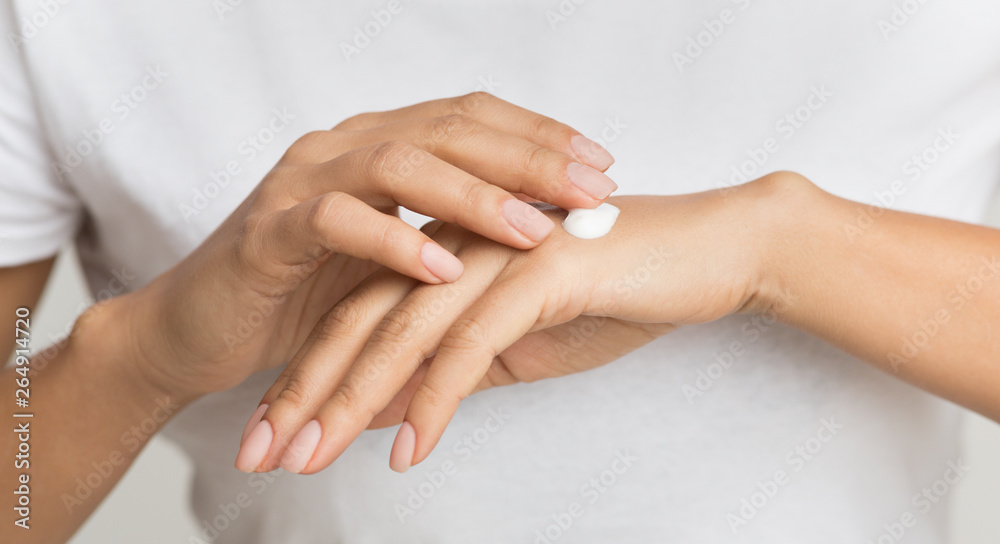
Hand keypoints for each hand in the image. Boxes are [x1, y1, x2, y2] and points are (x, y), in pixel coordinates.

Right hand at [115, 93, 618, 402]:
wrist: (200, 328)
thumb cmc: (305, 296)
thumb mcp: (394, 261)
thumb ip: (450, 236)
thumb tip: (544, 233)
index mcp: (377, 145)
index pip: (471, 118)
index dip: (540, 136)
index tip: (602, 165)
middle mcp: (342, 146)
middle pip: (448, 129)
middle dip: (528, 158)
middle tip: (592, 189)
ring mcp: (302, 182)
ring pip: (398, 163)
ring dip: (473, 196)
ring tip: (534, 229)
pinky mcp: (269, 231)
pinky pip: (336, 221)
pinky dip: (395, 243)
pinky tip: (445, 269)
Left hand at [241, 177, 789, 473]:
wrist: (708, 254)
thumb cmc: (618, 294)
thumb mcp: (518, 348)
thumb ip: (448, 372)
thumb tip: (383, 415)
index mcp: (446, 253)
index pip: (358, 315)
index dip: (310, 377)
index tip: (271, 435)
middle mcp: (458, 244)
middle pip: (359, 320)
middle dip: (304, 393)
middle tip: (259, 454)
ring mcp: (496, 252)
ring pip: (401, 329)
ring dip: (349, 400)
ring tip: (307, 460)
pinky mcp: (539, 270)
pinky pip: (471, 342)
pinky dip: (434, 399)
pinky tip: (408, 451)